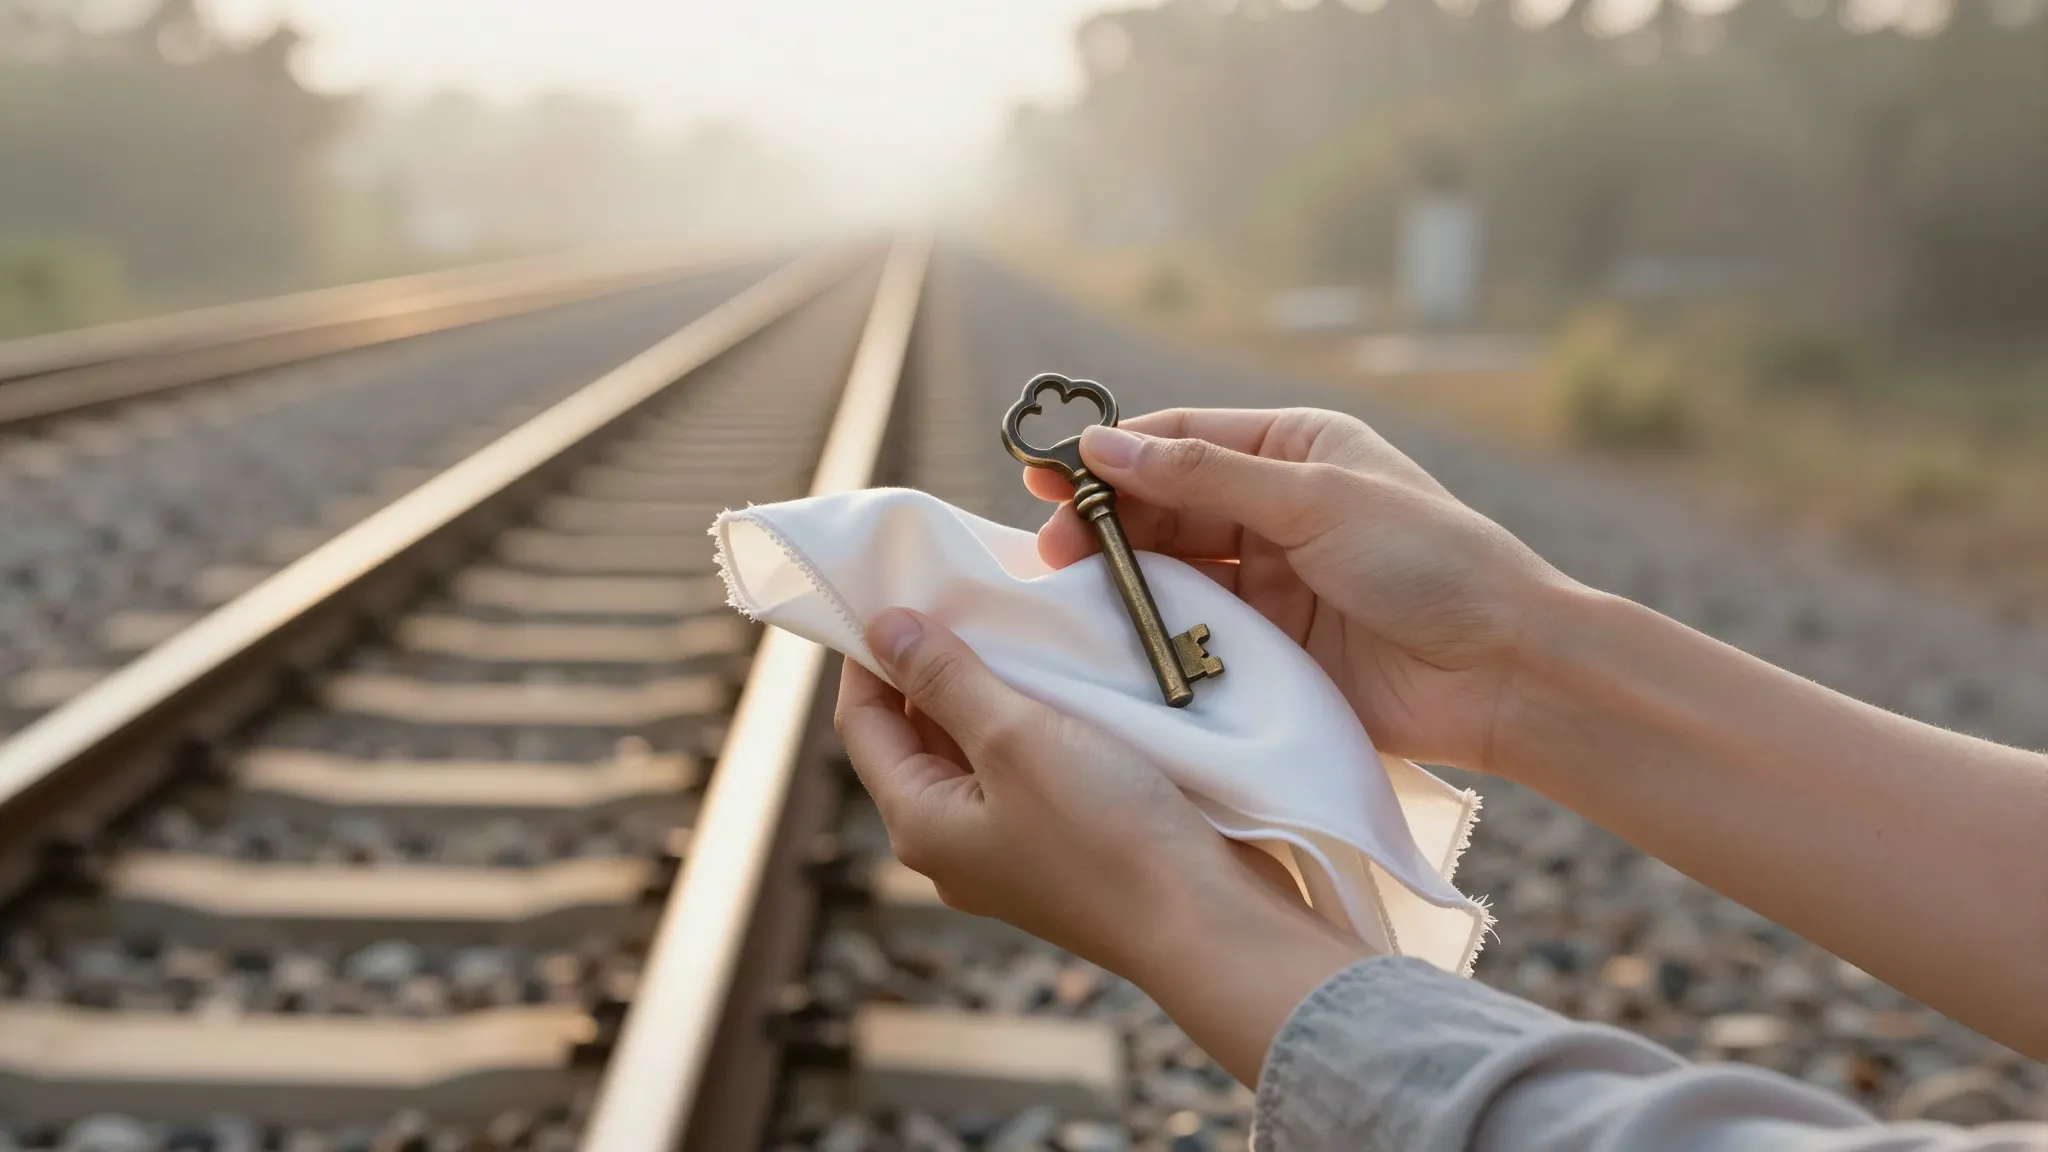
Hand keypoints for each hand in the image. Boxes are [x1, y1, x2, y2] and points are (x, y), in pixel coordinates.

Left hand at [834, 607, 1365, 1082]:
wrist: (1207, 922)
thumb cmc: (1106, 832)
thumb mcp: (1015, 737)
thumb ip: (945, 679)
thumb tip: (880, 627)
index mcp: (919, 823)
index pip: (862, 723)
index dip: (871, 654)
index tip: (901, 589)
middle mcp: (951, 844)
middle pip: (915, 737)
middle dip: (934, 666)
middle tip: (967, 596)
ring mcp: (1007, 851)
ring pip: (974, 751)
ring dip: (990, 690)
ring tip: (1019, 627)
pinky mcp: (1060, 849)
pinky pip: (1024, 772)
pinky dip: (1032, 722)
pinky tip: (1065, 683)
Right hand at [1028, 408, 1572, 773]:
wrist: (1503, 673)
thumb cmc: (1429, 562)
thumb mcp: (1315, 500)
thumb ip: (1204, 479)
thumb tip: (1102, 449)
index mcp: (1296, 450)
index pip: (1181, 441)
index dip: (1111, 459)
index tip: (1046, 481)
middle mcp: (1278, 510)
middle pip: (1167, 509)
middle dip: (1108, 525)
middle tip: (1052, 554)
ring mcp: (1273, 582)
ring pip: (1174, 572)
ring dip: (1126, 580)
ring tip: (1074, 597)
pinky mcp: (1271, 649)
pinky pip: (1198, 631)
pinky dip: (1157, 633)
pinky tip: (1118, 638)